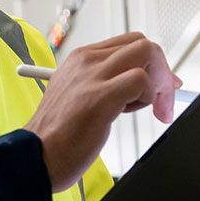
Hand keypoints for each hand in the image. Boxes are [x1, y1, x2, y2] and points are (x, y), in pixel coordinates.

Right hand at [24, 32, 181, 191]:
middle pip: (143, 44)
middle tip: (163, 99)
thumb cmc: (56, 136)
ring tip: (147, 109)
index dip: (151, 63)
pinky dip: (148, 98)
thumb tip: (141, 83)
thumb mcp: (76, 97)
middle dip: (162, 71)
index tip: (161, 85)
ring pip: (147, 54)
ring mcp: (93, 76)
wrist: (36, 157)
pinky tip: (129, 115)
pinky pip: (142, 82)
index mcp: (80, 59)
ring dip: (158, 84)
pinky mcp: (101, 97)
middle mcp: (87, 61)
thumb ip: (103, 84)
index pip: (128, 43)